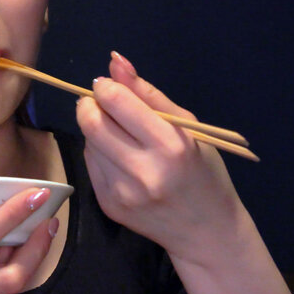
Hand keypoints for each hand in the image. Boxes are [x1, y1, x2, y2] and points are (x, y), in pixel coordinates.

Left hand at [76, 52, 245, 263]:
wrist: (205, 232)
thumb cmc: (203, 172)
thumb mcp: (188, 127)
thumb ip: (149, 93)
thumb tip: (115, 61)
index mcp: (170, 146)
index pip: (116, 102)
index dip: (106, 87)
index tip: (109, 87)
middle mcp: (143, 171)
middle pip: (92, 122)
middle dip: (90, 105)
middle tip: (102, 104)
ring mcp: (122, 192)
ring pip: (87, 142)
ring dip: (96, 130)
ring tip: (120, 136)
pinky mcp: (108, 206)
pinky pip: (90, 165)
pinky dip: (99, 153)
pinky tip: (120, 158)